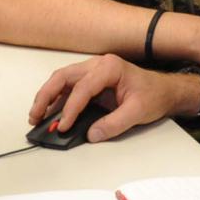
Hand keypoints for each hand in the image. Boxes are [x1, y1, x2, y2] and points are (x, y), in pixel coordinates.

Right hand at [27, 54, 185, 143]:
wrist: (165, 91)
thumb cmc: (154, 95)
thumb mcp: (137, 112)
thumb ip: (114, 124)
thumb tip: (91, 134)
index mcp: (110, 68)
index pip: (83, 87)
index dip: (71, 108)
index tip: (64, 126)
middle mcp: (98, 65)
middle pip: (63, 77)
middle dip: (46, 96)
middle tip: (35, 116)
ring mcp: (93, 71)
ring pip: (62, 80)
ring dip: (47, 97)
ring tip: (36, 115)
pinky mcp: (91, 81)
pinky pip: (68, 88)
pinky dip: (56, 99)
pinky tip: (50, 113)